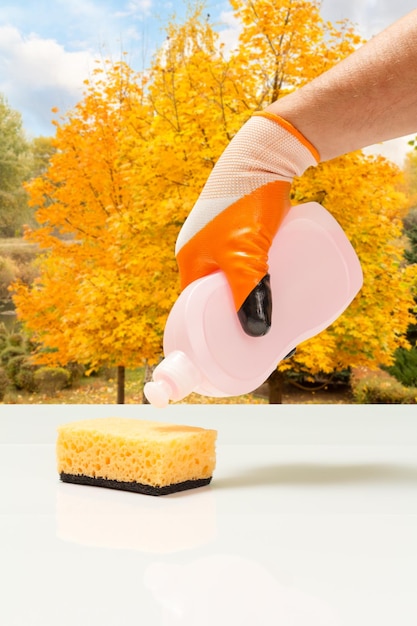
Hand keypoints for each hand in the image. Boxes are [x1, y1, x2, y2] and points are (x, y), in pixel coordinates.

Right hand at [175, 112, 317, 335]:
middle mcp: (199, 251)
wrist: (265, 154)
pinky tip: (272, 284)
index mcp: (188, 260)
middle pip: (215, 295)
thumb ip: (251, 293)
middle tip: (259, 334)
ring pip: (231, 279)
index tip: (230, 348)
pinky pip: (242, 262)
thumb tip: (259, 334)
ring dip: (246, 296)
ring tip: (271, 314)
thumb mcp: (246, 254)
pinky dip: (253, 277)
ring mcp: (217, 238)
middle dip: (233, 316)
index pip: (193, 309)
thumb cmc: (246, 202)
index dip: (209, 331)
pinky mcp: (237, 227)